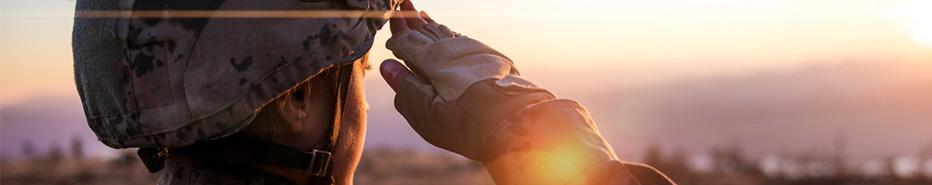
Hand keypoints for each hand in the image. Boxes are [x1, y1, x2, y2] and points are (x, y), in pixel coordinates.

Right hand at [378, 0, 554, 161]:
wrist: (515, 120)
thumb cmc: (467, 122)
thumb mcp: (426, 112)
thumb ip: (405, 87)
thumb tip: (388, 67)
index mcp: (433, 58)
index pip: (407, 41)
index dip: (397, 35)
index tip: (390, 28)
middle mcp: (453, 47)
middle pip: (427, 31)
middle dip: (412, 22)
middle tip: (403, 7)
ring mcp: (474, 50)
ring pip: (446, 33)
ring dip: (432, 25)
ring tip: (422, 16)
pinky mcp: (491, 58)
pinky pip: (463, 41)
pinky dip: (451, 35)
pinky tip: (449, 35)